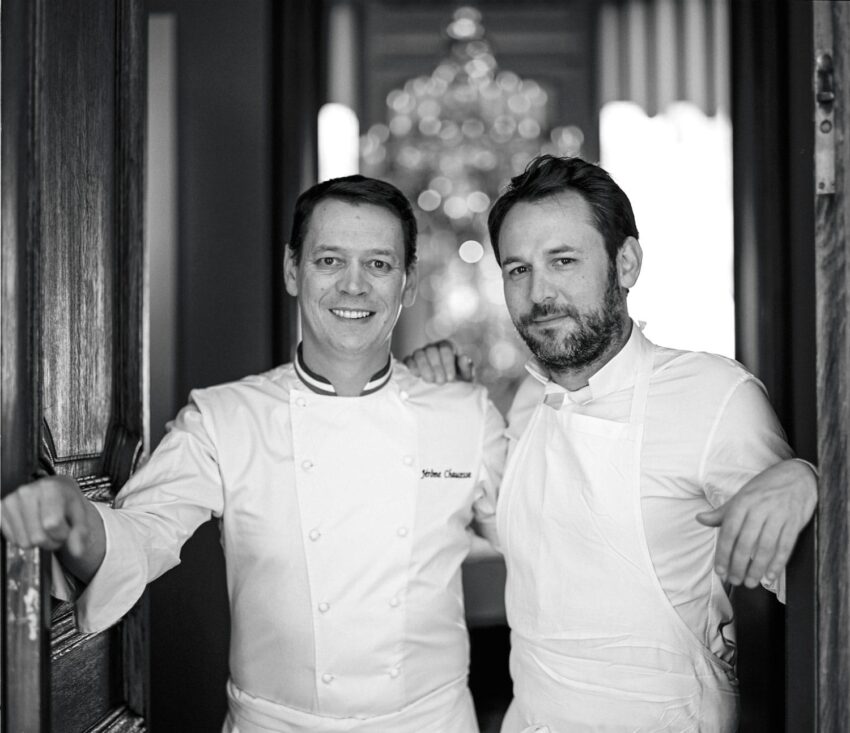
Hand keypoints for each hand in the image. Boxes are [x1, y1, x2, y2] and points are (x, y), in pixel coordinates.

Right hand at [1, 474, 105, 581]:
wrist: (54, 490)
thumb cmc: (66, 501)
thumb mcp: (80, 515)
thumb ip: (80, 533)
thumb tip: (78, 552)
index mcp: (50, 488)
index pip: (52, 525)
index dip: (62, 534)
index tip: (66, 528)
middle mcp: (27, 492)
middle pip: (37, 537)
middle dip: (51, 540)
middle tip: (55, 530)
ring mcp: (11, 500)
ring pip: (24, 542)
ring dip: (37, 541)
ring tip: (44, 527)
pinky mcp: (1, 510)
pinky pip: (13, 540)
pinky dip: (25, 538)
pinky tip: (32, 526)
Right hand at [402, 340, 473, 383]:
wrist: (445, 390)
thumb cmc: (457, 382)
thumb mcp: (465, 378)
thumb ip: (466, 368)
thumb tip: (464, 357)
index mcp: (448, 347)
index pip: (445, 348)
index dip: (447, 363)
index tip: (451, 378)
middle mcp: (433, 347)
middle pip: (431, 350)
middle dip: (436, 367)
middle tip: (441, 382)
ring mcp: (421, 353)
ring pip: (419, 354)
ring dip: (424, 368)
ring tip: (430, 381)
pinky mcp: (410, 361)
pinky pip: (408, 360)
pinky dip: (412, 368)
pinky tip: (418, 377)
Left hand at [696, 459, 816, 587]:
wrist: (798, 475)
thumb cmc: (765, 488)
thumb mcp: (741, 496)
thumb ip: (722, 512)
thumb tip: (700, 519)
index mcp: (742, 503)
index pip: (729, 532)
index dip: (723, 554)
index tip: (720, 570)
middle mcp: (759, 509)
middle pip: (746, 543)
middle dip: (738, 565)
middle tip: (734, 580)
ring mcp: (778, 515)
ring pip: (765, 547)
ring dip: (757, 568)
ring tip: (749, 582)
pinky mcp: (795, 522)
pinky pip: (785, 546)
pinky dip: (778, 563)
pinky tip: (771, 576)